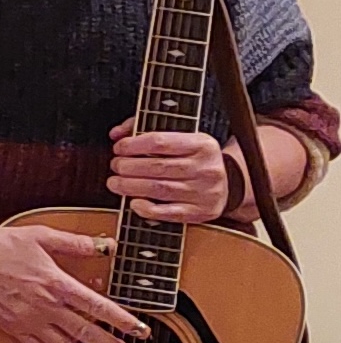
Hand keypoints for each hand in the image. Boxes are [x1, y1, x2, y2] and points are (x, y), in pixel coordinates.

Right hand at [0, 209, 144, 342]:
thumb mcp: (41, 236)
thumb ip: (75, 243)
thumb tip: (105, 245)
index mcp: (56, 283)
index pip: (98, 307)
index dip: (122, 321)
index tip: (140, 330)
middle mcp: (45, 306)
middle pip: (85, 332)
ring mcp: (28, 319)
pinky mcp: (11, 327)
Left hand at [106, 118, 232, 222]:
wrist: (228, 184)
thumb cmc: (195, 159)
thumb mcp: (181, 138)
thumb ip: (146, 130)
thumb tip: (116, 133)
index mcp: (202, 144)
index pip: (160, 142)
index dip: (133, 145)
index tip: (118, 148)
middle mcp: (206, 168)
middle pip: (157, 167)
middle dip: (128, 167)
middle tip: (116, 166)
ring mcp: (204, 192)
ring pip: (159, 189)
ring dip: (130, 186)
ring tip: (115, 183)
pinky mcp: (200, 212)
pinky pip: (169, 213)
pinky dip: (146, 209)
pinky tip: (134, 203)